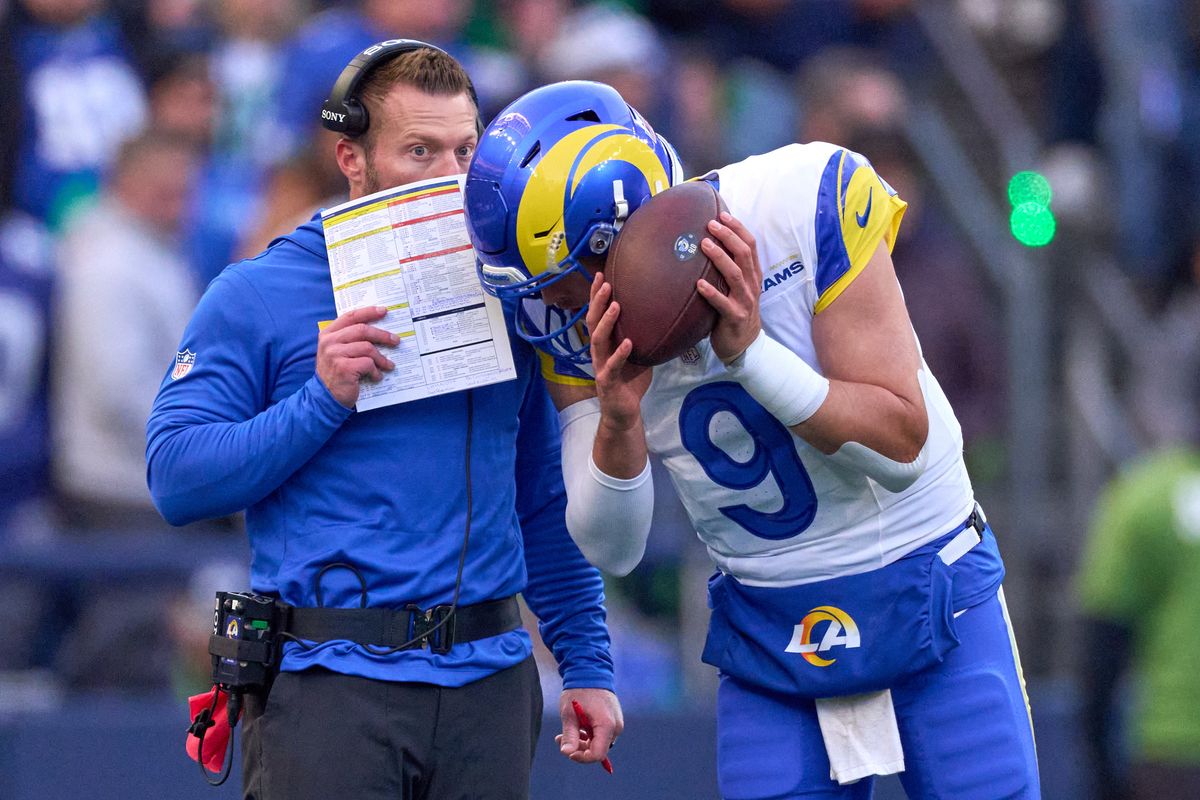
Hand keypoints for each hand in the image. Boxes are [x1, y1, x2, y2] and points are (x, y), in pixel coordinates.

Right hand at [316, 305, 398, 407]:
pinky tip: (376, 376)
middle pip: (362, 330)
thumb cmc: (336, 372)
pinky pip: (368, 364)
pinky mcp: (344, 368)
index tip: (384, 311)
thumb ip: (349, 339)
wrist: (325, 396)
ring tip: (388, 364)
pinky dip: (376, 371)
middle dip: (382, 335)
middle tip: (395, 340)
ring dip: (381, 358)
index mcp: (328, 334)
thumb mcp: (337, 351)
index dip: (368, 312)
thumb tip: (377, 330)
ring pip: (367, 348)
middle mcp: (330, 342)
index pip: (350, 316)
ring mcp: (335, 354)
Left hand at [556, 688, 622, 764]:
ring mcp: (616, 723)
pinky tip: (577, 727)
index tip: (568, 752)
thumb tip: (566, 753)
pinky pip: (602, 734)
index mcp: (607, 725)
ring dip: (582, 741)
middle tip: (560, 739)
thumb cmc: (579, 691)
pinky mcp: (614, 720)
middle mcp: (616, 726)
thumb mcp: (569, 714)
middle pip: (598, 750)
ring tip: (564, 733)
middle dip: (579, 748)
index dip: (582, 757)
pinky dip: (589, 734)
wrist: (591, 671)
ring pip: (599, 743)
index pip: (597, 754)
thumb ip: (570, 735)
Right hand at [585, 272, 651, 431]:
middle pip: (592, 322)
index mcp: (604, 344)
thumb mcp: (640, 355)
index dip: (597, 296)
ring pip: (598, 340)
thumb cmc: (631, 382)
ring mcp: (600, 367)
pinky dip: (619, 354)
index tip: (601, 274)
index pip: (597, 315)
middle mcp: (598, 352)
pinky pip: (611, 366)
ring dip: (606, 322)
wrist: (624, 413)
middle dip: (597, 301)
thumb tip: (669, 315)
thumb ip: (646, 337)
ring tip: (616, 305)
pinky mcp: (607, 382)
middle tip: (606, 282)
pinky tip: (628, 342)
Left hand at [697, 212, 762, 362]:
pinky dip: (711, 293)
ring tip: (704, 244)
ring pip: (735, 274)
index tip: (722, 214)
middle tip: (710, 224)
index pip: (750, 245)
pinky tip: (699, 285)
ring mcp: (745, 301)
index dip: (738, 228)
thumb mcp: (738, 287)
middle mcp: (752, 284)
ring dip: (719, 258)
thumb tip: (708, 244)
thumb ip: (729, 268)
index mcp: (753, 274)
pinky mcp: (735, 317)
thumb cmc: (736, 311)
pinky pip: (722, 303)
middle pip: (743, 254)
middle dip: (728, 236)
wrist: (745, 345)